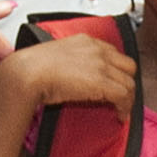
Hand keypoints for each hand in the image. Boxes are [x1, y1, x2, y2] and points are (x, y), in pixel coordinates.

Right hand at [0, 36, 136, 115]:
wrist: (27, 73)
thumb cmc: (32, 68)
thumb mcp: (57, 58)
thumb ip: (73, 63)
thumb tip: (77, 79)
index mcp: (85, 40)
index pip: (113, 53)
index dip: (117, 70)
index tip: (114, 82)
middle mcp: (97, 49)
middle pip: (128, 66)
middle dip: (127, 82)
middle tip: (122, 97)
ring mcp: (101, 65)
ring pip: (129, 82)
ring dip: (128, 98)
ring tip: (121, 110)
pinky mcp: (102, 82)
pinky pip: (124, 95)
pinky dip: (125, 107)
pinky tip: (119, 115)